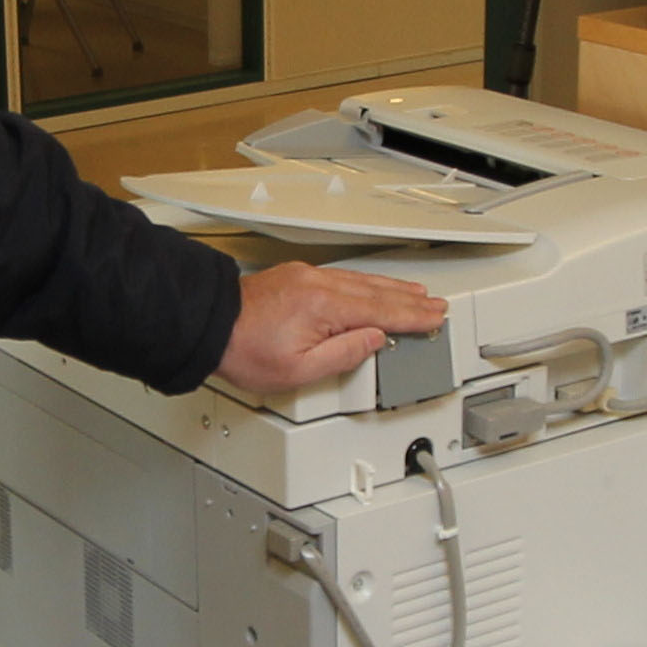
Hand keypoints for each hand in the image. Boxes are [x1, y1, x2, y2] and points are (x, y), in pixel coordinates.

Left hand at [220, 261, 445, 397]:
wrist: (210, 325)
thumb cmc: (244, 350)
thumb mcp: (299, 370)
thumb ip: (344, 354)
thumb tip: (374, 340)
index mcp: (324, 307)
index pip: (381, 311)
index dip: (412, 317)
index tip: (434, 319)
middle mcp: (319, 285)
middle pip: (377, 293)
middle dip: (410, 300)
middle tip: (436, 305)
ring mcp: (308, 277)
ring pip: (362, 281)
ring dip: (392, 289)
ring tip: (415, 295)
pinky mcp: (297, 276)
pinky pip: (345, 277)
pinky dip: (367, 283)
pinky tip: (374, 287)